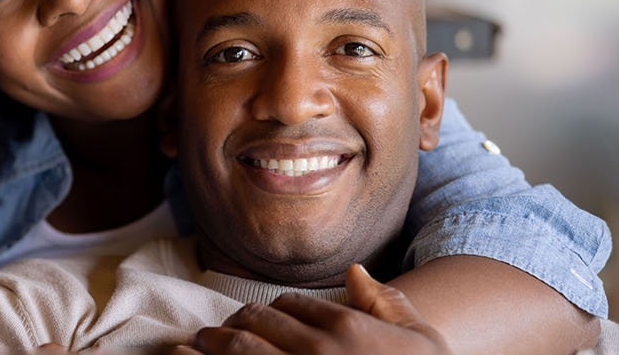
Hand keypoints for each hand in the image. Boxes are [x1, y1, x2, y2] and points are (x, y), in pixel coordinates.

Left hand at [190, 264, 451, 354]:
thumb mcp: (420, 340)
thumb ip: (388, 303)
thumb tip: (354, 271)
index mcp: (347, 327)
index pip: (292, 305)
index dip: (272, 311)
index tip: (260, 319)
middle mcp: (316, 352)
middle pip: (258, 323)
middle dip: (233, 325)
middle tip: (214, 331)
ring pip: (239, 350)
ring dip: (211, 344)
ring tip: (197, 345)